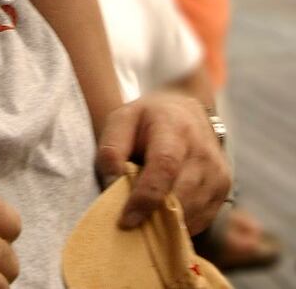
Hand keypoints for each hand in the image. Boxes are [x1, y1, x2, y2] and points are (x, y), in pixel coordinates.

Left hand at [95, 92, 231, 233]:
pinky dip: (179, 222)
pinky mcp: (223, 190)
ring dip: (165, 221)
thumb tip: (112, 186)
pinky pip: (201, 220)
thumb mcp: (121, 121)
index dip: (145, 197)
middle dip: (153, 214)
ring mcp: (218, 172)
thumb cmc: (147, 120)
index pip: (165, 167)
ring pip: (191, 213)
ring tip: (146, 210)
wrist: (186, 113)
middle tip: (131, 219)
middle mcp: (202, 151)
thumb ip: (111, 151)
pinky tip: (164, 209)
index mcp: (174, 128)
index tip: (126, 220)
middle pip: (180, 196)